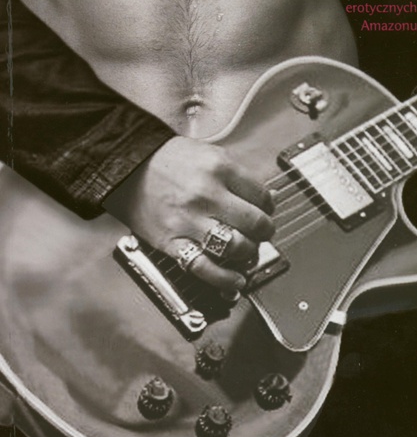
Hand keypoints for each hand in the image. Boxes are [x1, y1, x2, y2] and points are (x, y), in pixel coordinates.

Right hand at [104, 136, 274, 292]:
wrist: (126, 167)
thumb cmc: (168, 162)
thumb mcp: (209, 155)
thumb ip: (239, 178)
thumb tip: (269, 199)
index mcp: (219, 169)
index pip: (262, 197)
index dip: (268, 209)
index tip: (264, 213)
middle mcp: (207, 195)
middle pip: (256, 224)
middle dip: (263, 233)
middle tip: (259, 235)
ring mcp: (189, 221)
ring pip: (237, 247)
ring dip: (248, 255)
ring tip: (245, 254)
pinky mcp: (173, 243)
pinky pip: (206, 268)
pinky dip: (225, 279)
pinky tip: (235, 281)